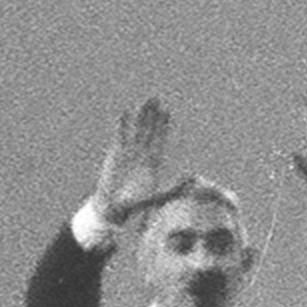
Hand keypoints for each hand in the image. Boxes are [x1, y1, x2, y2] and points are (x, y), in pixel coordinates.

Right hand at [91, 99, 181, 225]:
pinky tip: (124, 114)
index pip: (159, 140)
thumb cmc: (135, 204)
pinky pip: (121, 137)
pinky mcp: (116, 154)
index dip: (163, 126)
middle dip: (152, 116)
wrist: (114, 207)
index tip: (167, 113)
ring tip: (144, 101)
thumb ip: (174, 188)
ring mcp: (129, 153)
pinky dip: (123, 126)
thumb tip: (191, 180)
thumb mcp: (157, 197)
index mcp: (153, 163)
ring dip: (140, 117)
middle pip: (149, 131)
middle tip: (156, 99)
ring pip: (136, 131)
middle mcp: (142, 155)